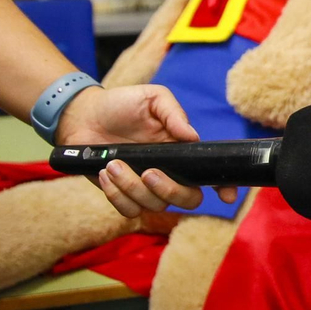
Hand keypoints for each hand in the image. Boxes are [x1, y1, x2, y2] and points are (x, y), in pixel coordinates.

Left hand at [58, 84, 237, 216]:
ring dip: (132, 187)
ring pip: (155, 206)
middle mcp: (170, 173)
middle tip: (149, 171)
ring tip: (113, 163)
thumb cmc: (122, 104)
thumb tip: (192, 136)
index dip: (224, 187)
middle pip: (187, 199)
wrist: (84, 116)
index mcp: (182, 151)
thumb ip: (174, 114)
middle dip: (170, 190)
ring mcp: (146, 187)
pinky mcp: (123, 196)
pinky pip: (129, 211)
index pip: (210, 173)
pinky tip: (105, 173)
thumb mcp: (152, 98)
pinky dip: (116, 195)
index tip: (226, 195)